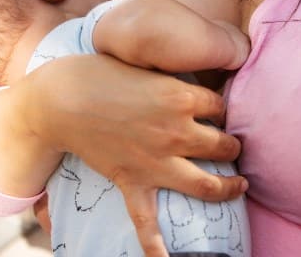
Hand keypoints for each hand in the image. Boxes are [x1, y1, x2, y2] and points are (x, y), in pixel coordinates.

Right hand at [23, 55, 247, 256]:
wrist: (60, 100)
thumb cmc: (100, 72)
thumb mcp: (146, 62)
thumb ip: (173, 75)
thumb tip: (194, 76)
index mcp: (181, 97)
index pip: (221, 106)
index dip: (221, 106)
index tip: (217, 108)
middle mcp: (177, 132)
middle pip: (223, 145)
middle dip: (233, 145)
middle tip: (234, 145)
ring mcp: (156, 162)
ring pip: (207, 185)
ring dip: (228, 187)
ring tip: (240, 185)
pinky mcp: (133, 182)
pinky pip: (147, 221)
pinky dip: (156, 246)